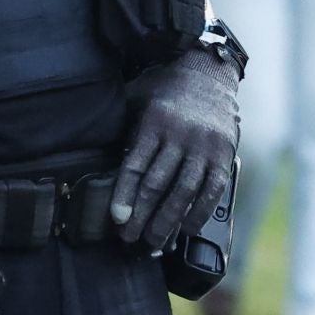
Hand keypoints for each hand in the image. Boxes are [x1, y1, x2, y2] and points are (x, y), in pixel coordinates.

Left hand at [109, 47, 242, 249]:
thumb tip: (89, 148)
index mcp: (156, 120)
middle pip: (158, 184)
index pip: (136, 165)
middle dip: (143, 216)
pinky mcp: (225, 153)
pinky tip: (186, 228)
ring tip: (155, 242)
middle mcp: (181, 134)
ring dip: (168, 221)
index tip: (118, 220)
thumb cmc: (165, 88)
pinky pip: (212, 190)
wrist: (209, 72)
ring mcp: (205, 145)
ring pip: (184, 191)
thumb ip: (121, 123)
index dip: (125, 195)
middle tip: (131, 238)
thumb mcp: (138, 96)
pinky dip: (200, 212)